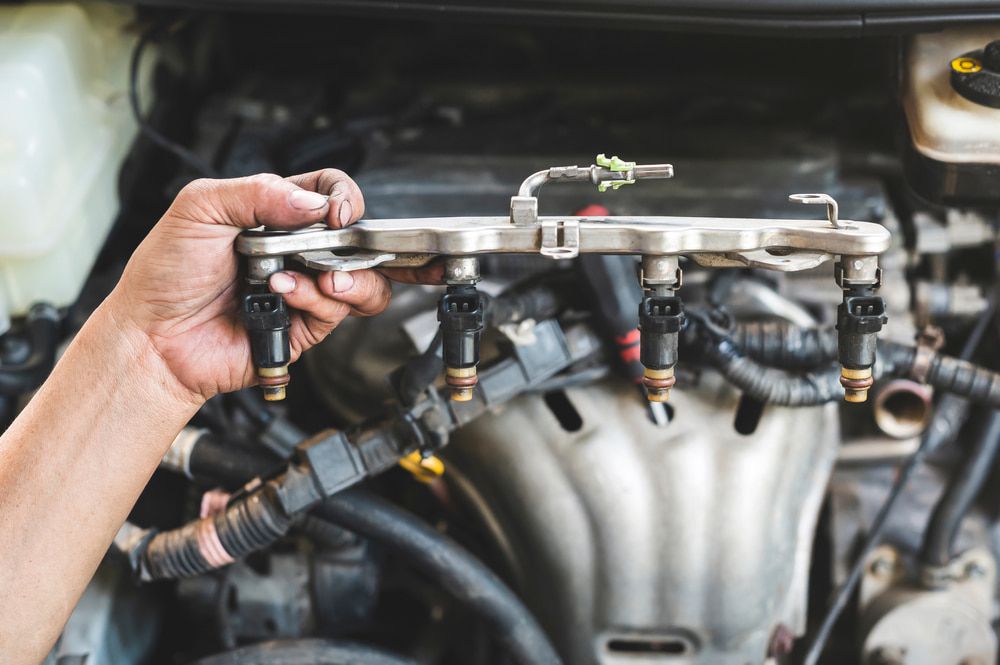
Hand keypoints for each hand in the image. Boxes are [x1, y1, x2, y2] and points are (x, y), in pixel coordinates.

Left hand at [106, 169, 416, 402]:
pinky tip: (283, 293)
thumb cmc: (165, 274)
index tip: (335, 210)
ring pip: (361, 281)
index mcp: (274, 215)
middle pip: (356, 239)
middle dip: (353, 239)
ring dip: (345, 275)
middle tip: (335, 239)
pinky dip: (314, 299)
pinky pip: (334, 312)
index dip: (342, 197)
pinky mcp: (302, 327)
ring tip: (317, 274)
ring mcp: (301, 290)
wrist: (152, 334)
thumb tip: (312, 203)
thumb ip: (256, 193)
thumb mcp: (200, 208)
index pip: (329, 193)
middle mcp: (294, 251)